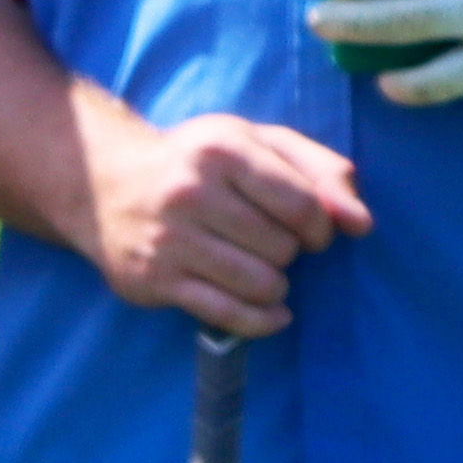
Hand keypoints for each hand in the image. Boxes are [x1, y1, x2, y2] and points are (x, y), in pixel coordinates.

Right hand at [75, 101, 365, 339]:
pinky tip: (269, 311)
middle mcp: (190, 193)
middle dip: (289, 252)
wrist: (102, 182)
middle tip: (268, 242)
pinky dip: (260, 320)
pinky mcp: (154, 280)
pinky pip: (227, 315)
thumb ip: (320, 170)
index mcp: (222, 151)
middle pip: (282, 248)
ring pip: (259, 284)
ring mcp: (169, 240)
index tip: (308, 227)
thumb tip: (360, 224)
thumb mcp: (256, 143)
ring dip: (274, 285)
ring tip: (260, 269)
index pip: (303, 206)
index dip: (320, 225)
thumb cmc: (195, 161)